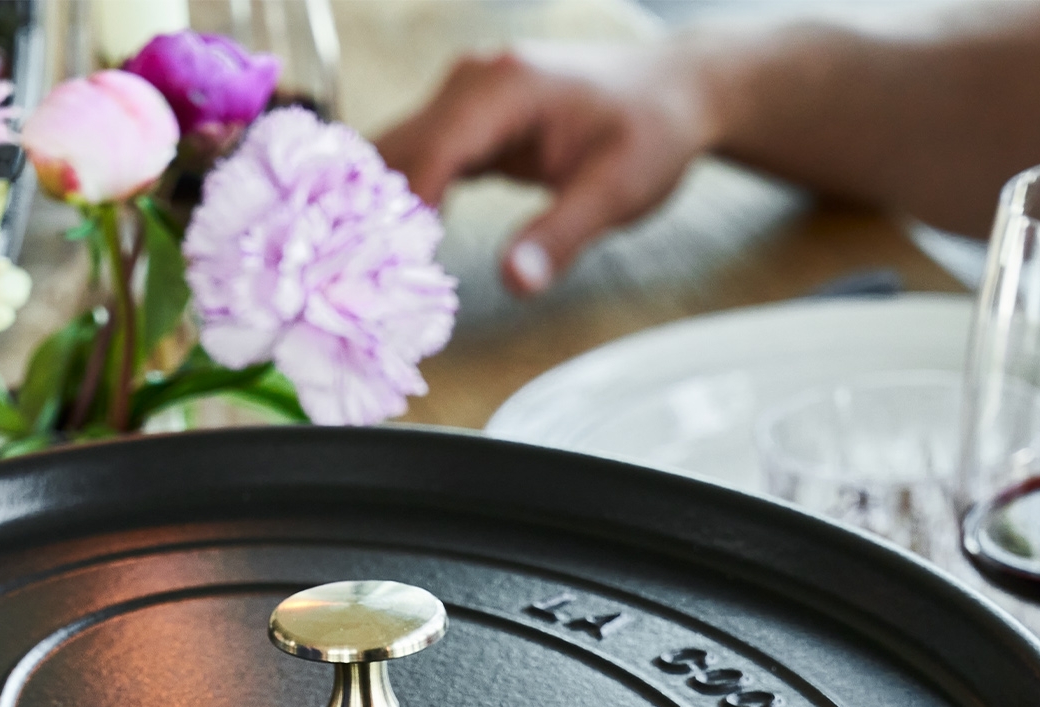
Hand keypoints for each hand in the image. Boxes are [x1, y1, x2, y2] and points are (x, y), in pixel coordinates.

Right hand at [377, 45, 717, 294]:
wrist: (673, 94)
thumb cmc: (651, 133)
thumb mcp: (616, 191)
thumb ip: (560, 236)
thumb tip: (514, 283)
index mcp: (504, 87)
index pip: (430, 152)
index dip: (402, 215)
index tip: (385, 275)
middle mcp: (473, 82)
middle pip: (398, 152)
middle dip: (376, 219)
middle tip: (366, 291)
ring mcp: (466, 99)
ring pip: (398, 158)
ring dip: (382, 215)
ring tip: (375, 281)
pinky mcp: (469, 124)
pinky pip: (420, 165)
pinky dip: (406, 209)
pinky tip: (401, 256)